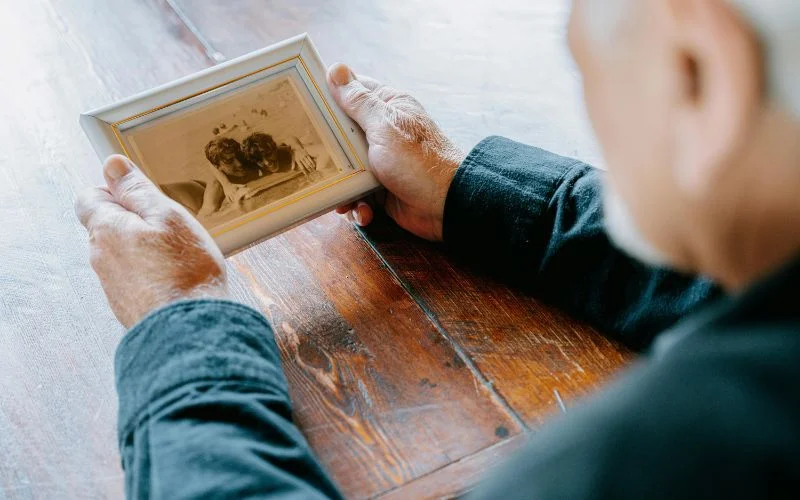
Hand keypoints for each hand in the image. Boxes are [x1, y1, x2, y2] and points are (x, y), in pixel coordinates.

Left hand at [75, 155, 227, 327]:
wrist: (189, 330)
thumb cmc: (183, 271)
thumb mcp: (167, 216)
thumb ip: (137, 190)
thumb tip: (113, 166)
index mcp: (106, 229)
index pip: (89, 198)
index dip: (113, 191)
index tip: (141, 196)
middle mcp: (100, 258)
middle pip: (108, 227)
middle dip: (133, 222)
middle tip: (169, 227)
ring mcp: (112, 285)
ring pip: (122, 255)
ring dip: (144, 250)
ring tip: (178, 257)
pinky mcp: (127, 306)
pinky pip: (134, 279)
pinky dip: (150, 274)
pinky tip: (176, 279)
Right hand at [326, 64, 465, 240]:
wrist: (445, 205)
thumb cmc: (418, 161)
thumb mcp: (383, 125)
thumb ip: (358, 101)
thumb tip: (336, 69)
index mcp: (388, 108)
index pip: (353, 92)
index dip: (329, 97)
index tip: (302, 102)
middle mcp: (383, 133)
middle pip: (341, 134)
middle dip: (328, 150)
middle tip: (313, 158)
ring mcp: (381, 163)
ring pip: (345, 169)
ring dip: (341, 187)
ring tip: (342, 198)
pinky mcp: (381, 191)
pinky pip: (357, 196)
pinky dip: (357, 206)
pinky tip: (363, 211)